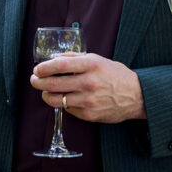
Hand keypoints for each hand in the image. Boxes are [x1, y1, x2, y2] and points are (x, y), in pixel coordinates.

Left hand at [30, 53, 145, 122]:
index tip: (37, 69)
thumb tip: (53, 58)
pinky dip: (62, 104)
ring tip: (45, 92)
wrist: (137, 96)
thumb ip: (75, 57)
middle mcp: (88, 82)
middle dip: (38, 82)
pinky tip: (65, 99)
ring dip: (45, 95)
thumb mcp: (98, 59)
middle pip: (52, 84)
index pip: (59, 65)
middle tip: (34, 80)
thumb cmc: (116, 75)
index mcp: (91, 65)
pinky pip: (67, 109)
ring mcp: (88, 100)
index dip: (43, 68)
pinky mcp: (89, 114)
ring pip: (55, 100)